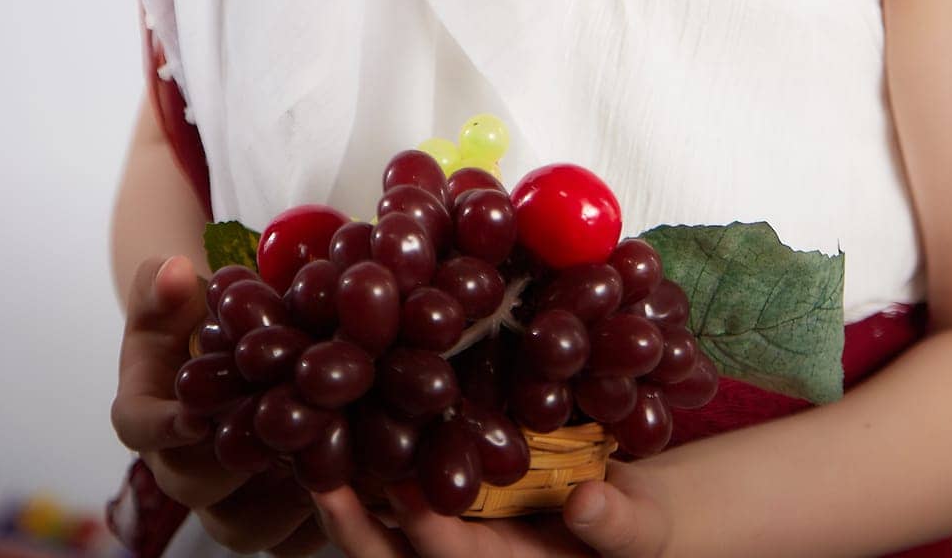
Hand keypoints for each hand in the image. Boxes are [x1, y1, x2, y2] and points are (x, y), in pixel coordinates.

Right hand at [110, 254, 326, 556]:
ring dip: (288, 491)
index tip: (197, 416)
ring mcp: (225, 502)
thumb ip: (164, 280)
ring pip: (246, 523)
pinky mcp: (276, 522)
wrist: (235, 348)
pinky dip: (329, 513)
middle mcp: (180, 468)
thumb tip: (174, 272)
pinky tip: (367, 475)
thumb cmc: (201, 316)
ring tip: (334, 448)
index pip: (138, 427)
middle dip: (242, 458)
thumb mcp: (176, 290)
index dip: (164, 426)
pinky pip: (295, 538)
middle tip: (289, 427)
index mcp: (146, 412)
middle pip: (197, 484)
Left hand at [311, 457, 671, 557]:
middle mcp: (466, 556)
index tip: (400, 484)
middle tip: (317, 476)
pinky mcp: (447, 496)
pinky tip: (343, 409)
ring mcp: (451, 530)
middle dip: (353, 524)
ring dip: (345, 487)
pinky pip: (396, 484)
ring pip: (382, 524)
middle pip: (394, 557)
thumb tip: (585, 504)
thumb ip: (618, 525)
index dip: (425, 526)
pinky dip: (365, 456)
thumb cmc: (634, 532)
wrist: (628, 521)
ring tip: (309, 436)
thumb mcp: (642, 534)